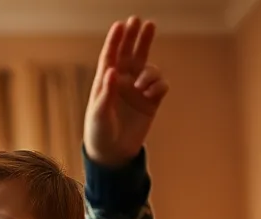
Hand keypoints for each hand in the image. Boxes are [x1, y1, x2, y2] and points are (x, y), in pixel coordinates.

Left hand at [84, 16, 169, 167]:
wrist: (114, 153)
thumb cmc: (99, 133)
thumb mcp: (99, 113)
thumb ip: (106, 92)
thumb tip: (111, 70)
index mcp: (105, 82)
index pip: (111, 55)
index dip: (116, 40)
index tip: (121, 24)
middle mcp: (123, 82)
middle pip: (131, 53)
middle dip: (137, 37)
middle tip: (142, 21)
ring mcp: (138, 90)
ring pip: (150, 67)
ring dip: (150, 71)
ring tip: (143, 86)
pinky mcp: (151, 101)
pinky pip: (161, 85)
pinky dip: (159, 86)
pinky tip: (151, 96)